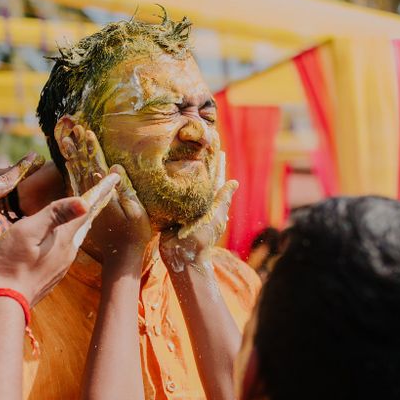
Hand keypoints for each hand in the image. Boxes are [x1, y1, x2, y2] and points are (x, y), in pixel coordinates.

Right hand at [0, 172, 118, 304]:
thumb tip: (84, 202)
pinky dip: (66, 235)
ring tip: (83, 208)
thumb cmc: (10, 263)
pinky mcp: (52, 274)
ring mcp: (61, 265)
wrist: (5, 302)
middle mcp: (68, 252)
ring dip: (78, 221)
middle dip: (91, 206)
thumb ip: (54, 215)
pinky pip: (64, 248)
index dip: (99, 192)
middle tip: (101, 190)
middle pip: (83, 223)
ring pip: (73, 237)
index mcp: (64, 238)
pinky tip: (58, 235)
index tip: (114, 178)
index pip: (86, 209)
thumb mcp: (28, 232)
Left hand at [59, 120, 151, 260]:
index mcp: (102, 196)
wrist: (121, 257)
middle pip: (83, 168)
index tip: (86, 132)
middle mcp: (91, 198)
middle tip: (74, 128)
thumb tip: (114, 169)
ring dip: (74, 157)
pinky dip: (73, 174)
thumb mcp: (135, 213)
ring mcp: (87, 204)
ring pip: (77, 176)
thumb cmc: (135, 234)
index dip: (90, 150)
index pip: (95, 167)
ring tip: (67, 139)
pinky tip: (69, 163)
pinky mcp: (86, 209)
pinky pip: (77, 188)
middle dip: (80, 148)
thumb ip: (124, 192)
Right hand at [159, 152, 236, 273]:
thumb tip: (234, 182)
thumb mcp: (215, 217)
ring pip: (184, 184)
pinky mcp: (169, 212)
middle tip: (198, 143)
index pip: (215, 178)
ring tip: (180, 151)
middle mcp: (197, 202)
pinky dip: (168, 183)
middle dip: (200, 162)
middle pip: (199, 177)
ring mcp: (183, 206)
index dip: (217, 164)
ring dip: (182, 169)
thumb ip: (222, 199)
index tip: (218, 148)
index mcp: (211, 202)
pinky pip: (169, 195)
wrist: (183, 255)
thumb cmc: (202, 237)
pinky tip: (165, 170)